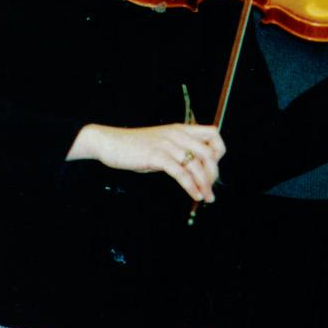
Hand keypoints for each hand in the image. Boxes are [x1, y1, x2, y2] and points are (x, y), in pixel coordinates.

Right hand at [68, 121, 225, 203]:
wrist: (109, 143)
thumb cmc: (135, 147)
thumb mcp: (162, 144)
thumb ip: (179, 151)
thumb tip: (197, 169)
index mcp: (181, 129)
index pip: (213, 134)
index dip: (219, 151)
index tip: (214, 167)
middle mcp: (177, 135)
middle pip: (209, 153)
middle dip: (213, 174)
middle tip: (210, 189)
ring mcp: (167, 145)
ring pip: (196, 166)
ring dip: (205, 185)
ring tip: (207, 197)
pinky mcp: (157, 157)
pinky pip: (181, 173)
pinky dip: (191, 186)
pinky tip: (195, 195)